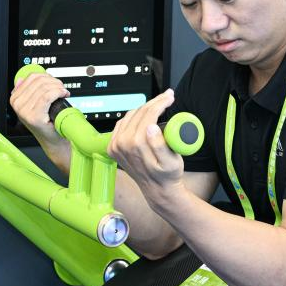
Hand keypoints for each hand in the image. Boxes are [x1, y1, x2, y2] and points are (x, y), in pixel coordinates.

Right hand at [9, 72, 71, 168]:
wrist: (53, 139)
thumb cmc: (46, 122)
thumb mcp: (34, 104)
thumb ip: (28, 91)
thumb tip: (21, 80)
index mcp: (15, 99)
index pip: (32, 77)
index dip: (47, 76)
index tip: (55, 82)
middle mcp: (17, 104)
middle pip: (39, 81)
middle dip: (54, 82)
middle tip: (61, 88)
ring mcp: (24, 111)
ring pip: (44, 88)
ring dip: (58, 87)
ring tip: (63, 92)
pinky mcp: (34, 116)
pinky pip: (47, 96)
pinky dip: (58, 92)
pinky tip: (63, 94)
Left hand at [107, 89, 184, 204]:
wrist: (157, 189)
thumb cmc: (167, 175)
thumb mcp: (171, 162)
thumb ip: (161, 144)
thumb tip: (151, 127)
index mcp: (136, 145)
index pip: (148, 114)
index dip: (161, 102)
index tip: (170, 97)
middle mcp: (122, 144)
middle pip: (139, 112)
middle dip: (155, 102)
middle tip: (167, 97)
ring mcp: (115, 146)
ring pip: (130, 115)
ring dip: (145, 107)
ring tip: (159, 104)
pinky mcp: (114, 147)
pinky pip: (123, 124)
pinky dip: (134, 116)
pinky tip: (145, 115)